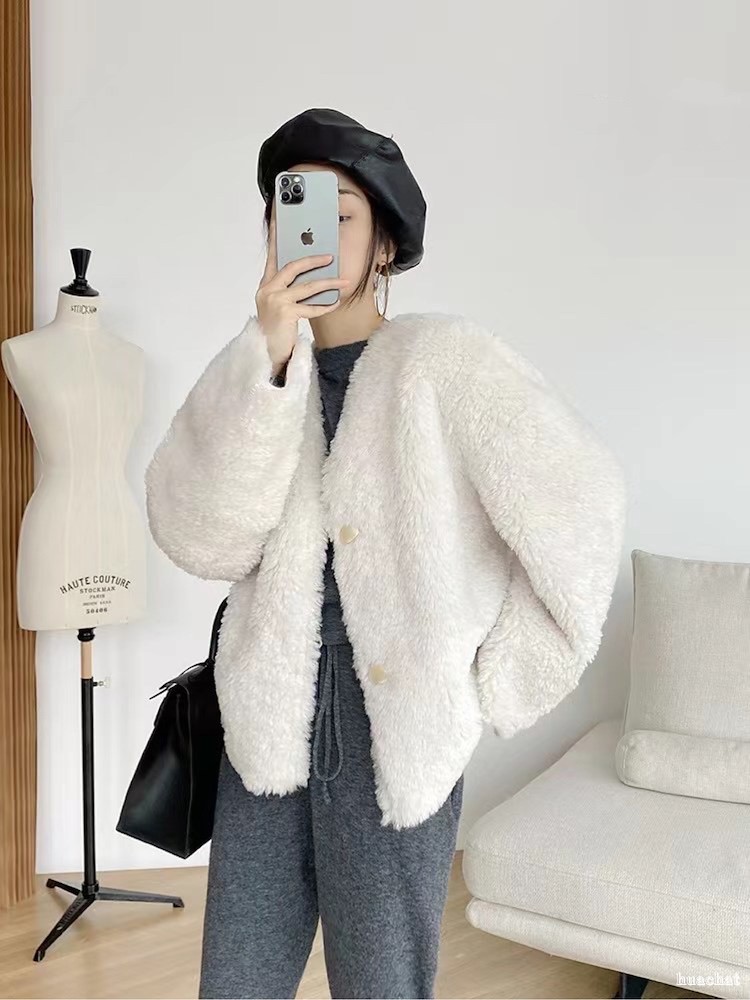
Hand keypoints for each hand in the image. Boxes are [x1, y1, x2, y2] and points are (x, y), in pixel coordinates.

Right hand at [255, 213, 348, 366]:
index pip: (273, 254)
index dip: (277, 235)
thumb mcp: (279, 305)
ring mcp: (274, 301)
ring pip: (306, 286)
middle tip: (330, 256)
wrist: (267, 353)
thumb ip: (289, 289)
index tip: (281, 218)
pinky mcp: (285, 314)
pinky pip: (310, 307)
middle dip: (313, 260)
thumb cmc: (276, 329)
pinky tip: (336, 302)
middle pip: (292, 266)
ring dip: (328, 283)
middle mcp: (267, 290)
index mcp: (265, 285)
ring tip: (344, 280)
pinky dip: (325, 305)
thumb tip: (311, 275)